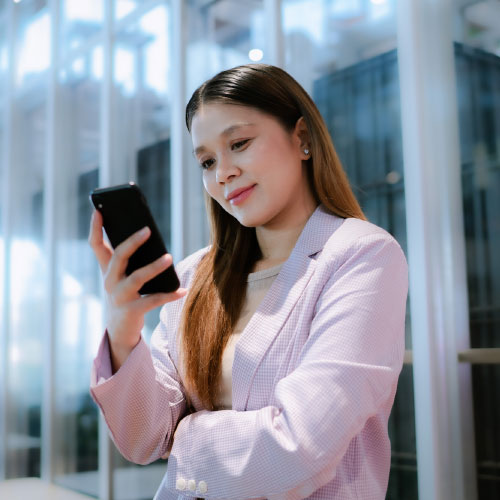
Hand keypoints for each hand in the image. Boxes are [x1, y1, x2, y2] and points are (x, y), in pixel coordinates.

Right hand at [88, 209, 186, 370]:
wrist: (119, 330)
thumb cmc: (126, 296)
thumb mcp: (124, 277)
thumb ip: (132, 260)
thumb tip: (151, 239)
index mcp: (107, 270)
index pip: (96, 245)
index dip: (95, 228)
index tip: (98, 210)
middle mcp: (110, 281)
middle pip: (118, 257)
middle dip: (132, 242)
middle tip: (148, 230)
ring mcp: (120, 297)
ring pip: (136, 278)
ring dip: (153, 267)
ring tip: (169, 257)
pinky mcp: (132, 311)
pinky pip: (153, 300)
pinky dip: (169, 295)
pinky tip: (183, 290)